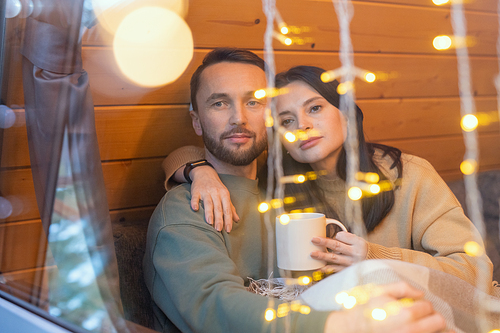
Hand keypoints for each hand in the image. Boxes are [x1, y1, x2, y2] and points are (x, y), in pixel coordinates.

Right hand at [189, 166, 238, 231]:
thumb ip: (230, 208)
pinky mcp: (196, 190)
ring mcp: (206, 191)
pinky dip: (195, 202)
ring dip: (209, 213)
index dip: (228, 220)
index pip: (227, 209)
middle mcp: (216, 192)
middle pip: (218, 207)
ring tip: (209, 222)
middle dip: (219, 219)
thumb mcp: (225, 195)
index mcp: (224, 194)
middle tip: (219, 229)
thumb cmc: (217, 187)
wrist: (205, 173)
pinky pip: (195, 197)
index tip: (228, 230)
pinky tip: (195, 209)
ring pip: (208, 203)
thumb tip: (237, 220)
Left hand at [310, 231, 367, 271]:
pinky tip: (318, 267)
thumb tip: (331, 236)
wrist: (373, 262)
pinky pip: (335, 269)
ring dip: (322, 256)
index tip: (334, 236)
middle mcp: (355, 253)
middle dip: (324, 242)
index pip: (342, 236)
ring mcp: (351, 263)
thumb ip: (346, 237)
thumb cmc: (361, 249)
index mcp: (358, 242)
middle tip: (313, 239)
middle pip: (337, 246)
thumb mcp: (358, 240)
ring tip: (313, 254)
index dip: (335, 235)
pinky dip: (326, 269)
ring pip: (334, 258)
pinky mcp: (348, 271)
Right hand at [324, 282, 447, 332]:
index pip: (428, 306)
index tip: (414, 307)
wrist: (351, 330)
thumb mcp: (378, 292)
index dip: (422, 304)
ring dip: (433, 329)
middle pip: (439, 322)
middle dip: (432, 317)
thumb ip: (401, 288)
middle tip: (421, 318)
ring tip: (421, 326)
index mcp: (406, 313)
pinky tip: (422, 331)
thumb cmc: (364, 311)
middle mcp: (411, 329)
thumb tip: (420, 293)